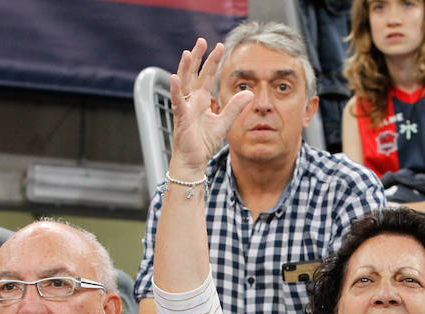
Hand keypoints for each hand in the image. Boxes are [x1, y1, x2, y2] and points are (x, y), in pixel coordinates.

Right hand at [168, 38, 252, 177]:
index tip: (219, 46)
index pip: (206, 76)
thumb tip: (250, 93)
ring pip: (183, 83)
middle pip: (193, 74)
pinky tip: (175, 78)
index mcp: (201, 101)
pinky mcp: (180, 118)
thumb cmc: (203, 143)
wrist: (193, 160)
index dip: (212, 61)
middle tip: (202, 41)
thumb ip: (235, 107)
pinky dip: (175, 90)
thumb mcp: (224, 122)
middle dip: (197, 57)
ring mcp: (184, 108)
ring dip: (185, 68)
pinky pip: (177, 102)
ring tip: (188, 53)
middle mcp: (191, 101)